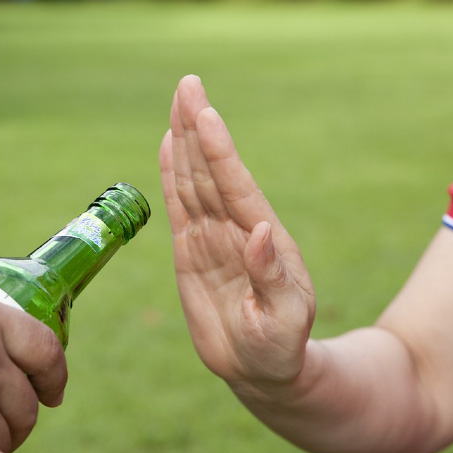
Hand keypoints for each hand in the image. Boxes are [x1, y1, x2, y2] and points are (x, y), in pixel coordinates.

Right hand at [159, 75, 315, 391]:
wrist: (263, 368)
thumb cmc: (280, 346)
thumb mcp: (285, 319)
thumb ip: (271, 277)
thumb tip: (258, 231)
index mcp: (261, 240)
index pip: (235, 187)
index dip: (218, 151)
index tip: (205, 114)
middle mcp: (235, 229)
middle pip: (211, 171)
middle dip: (198, 128)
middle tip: (187, 84)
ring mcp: (212, 238)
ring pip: (193, 182)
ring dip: (184, 142)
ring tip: (178, 103)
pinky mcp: (191, 252)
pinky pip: (179, 208)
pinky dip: (171, 175)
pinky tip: (168, 146)